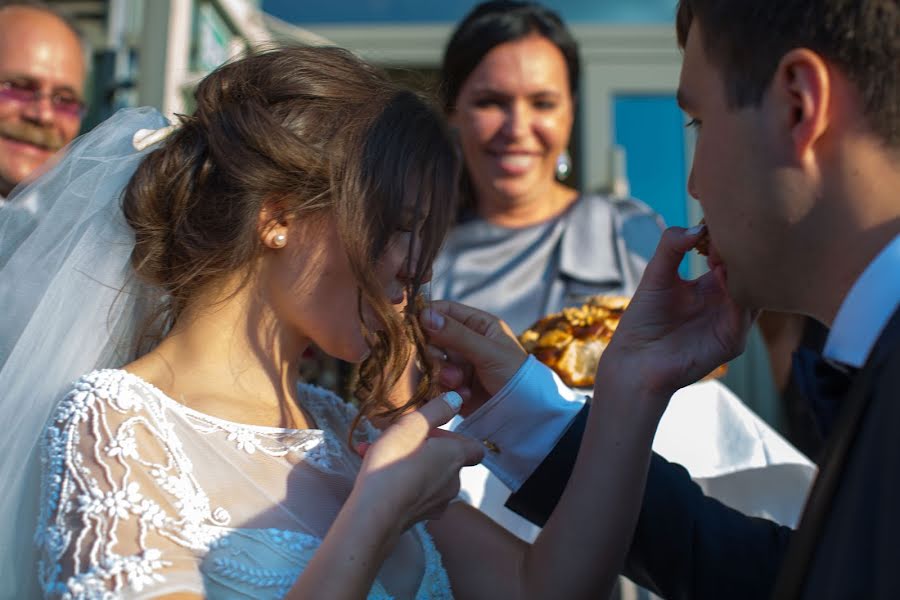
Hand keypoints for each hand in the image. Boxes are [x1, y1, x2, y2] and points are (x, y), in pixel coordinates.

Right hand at [354, 392, 484, 532]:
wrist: (374, 515)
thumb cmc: (393, 464)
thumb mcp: (412, 426)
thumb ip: (436, 411)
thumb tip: (456, 400)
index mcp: (455, 458)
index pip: (473, 448)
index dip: (454, 437)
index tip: (430, 432)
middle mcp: (453, 483)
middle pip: (446, 461)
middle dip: (423, 448)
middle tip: (397, 440)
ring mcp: (437, 504)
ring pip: (426, 476)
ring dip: (407, 463)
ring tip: (376, 454)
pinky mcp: (419, 518)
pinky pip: (413, 493)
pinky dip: (399, 482)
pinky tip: (374, 476)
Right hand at [419, 301, 527, 414]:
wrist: (524, 414)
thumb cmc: (515, 375)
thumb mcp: (487, 351)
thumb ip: (456, 334)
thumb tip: (424, 314)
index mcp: (478, 325)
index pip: (444, 311)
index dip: (427, 316)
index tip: (413, 325)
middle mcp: (466, 342)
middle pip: (432, 339)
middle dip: (437, 355)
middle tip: (450, 368)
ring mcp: (459, 365)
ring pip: (433, 363)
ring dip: (443, 375)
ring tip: (460, 386)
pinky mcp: (454, 386)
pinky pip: (436, 383)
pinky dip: (446, 391)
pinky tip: (464, 397)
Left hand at [599, 225, 753, 398]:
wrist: (635, 360)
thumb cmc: (644, 319)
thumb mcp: (656, 274)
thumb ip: (671, 247)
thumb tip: (697, 227)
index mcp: (712, 285)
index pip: (733, 257)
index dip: (729, 239)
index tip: (721, 219)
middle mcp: (727, 302)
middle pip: (750, 273)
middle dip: (744, 251)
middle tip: (732, 230)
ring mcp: (732, 322)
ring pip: (754, 291)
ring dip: (744, 269)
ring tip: (725, 249)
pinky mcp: (732, 341)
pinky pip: (745, 314)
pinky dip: (739, 293)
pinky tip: (723, 273)